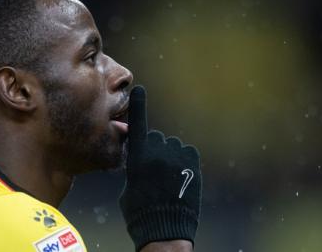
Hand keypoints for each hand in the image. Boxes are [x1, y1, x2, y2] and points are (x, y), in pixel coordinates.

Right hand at [119, 85, 201, 250]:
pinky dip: (184, 160)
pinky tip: (180, 176)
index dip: (139, 106)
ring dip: (170, 157)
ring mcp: (177, 158)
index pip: (138, 125)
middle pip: (156, 138)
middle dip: (154, 150)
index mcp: (137, 157)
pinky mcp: (193, 165)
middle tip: (154, 172)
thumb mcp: (129, 186)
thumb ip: (134, 166)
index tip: (140, 89)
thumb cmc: (139, 211)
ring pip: (172, 147)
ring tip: (169, 179)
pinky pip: (187, 153)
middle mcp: (158, 153)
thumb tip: (141, 156)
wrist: (165, 231)